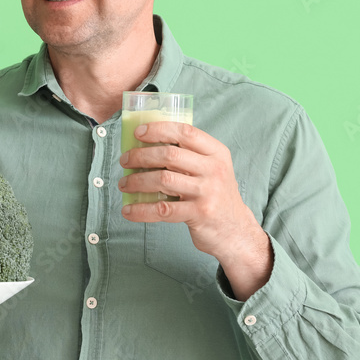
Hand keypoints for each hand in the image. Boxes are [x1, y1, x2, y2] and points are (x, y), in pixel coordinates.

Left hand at [117, 122, 272, 299]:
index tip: (138, 133)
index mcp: (216, 152)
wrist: (235, 230)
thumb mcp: (211, 169)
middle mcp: (214, 169)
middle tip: (125, 161)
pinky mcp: (200, 214)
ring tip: (124, 184)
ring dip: (137, 181)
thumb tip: (145, 146)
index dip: (159, 129)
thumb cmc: (215, 195)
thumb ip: (188, 156)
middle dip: (141, 156)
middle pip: (170, 154)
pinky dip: (141, 210)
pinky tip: (129, 210)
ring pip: (163, 179)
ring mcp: (208, 192)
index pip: (186, 132)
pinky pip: (163, 209)